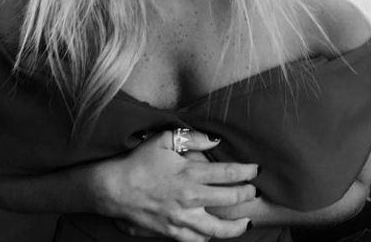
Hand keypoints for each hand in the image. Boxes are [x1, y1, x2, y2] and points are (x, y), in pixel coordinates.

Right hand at [94, 130, 257, 241]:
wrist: (114, 188)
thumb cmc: (139, 161)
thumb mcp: (164, 140)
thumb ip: (192, 138)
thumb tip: (214, 140)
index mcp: (190, 173)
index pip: (228, 173)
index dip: (246, 172)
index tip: (256, 170)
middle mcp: (190, 198)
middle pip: (229, 199)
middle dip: (246, 194)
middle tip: (254, 191)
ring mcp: (181, 219)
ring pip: (217, 229)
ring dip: (235, 227)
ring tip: (245, 223)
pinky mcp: (171, 232)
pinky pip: (196, 240)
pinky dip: (208, 238)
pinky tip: (214, 234)